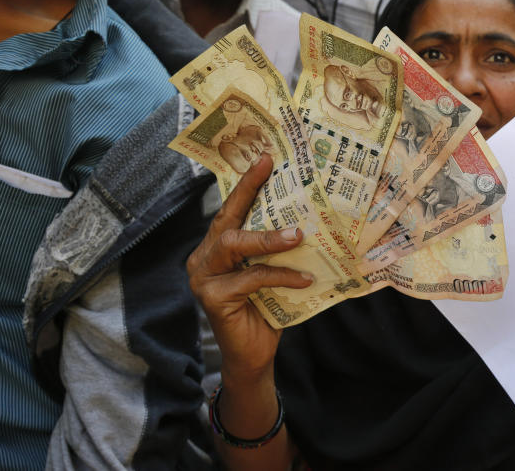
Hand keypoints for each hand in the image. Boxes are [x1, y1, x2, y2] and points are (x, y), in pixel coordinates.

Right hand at [187, 154, 313, 379]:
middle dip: (251, 194)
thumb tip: (311, 218)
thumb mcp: (272, 271)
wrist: (254, 355)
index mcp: (216, 246)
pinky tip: (304, 278)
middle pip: (227, 219)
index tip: (266, 158)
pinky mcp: (213, 298)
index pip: (231, 208)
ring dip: (269, 239)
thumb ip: (278, 248)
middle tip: (280, 177)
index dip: (247, 183)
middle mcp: (204, 257)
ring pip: (235, 245)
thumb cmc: (265, 309)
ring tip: (299, 236)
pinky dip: (280, 275)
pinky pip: (251, 278)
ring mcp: (203, 278)